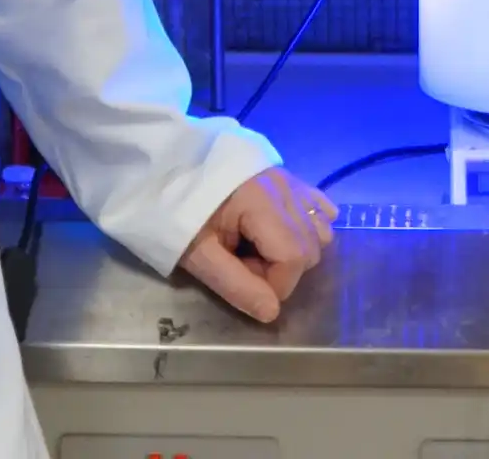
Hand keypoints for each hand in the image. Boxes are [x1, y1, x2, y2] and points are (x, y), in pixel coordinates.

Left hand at [178, 168, 337, 324]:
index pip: (294, 257)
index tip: (242, 279)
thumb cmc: (178, 214)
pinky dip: (308, 228)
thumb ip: (235, 284)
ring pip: (320, 230)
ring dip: (297, 251)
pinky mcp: (290, 179)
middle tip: (245, 264)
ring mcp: (290, 181)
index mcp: (261, 202)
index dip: (274, 283)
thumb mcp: (198, 255)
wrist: (168, 175)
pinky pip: (319, 208)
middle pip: (310, 247)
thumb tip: (272, 313)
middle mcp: (285, 188)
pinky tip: (280, 235)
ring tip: (259, 249)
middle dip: (282, 269)